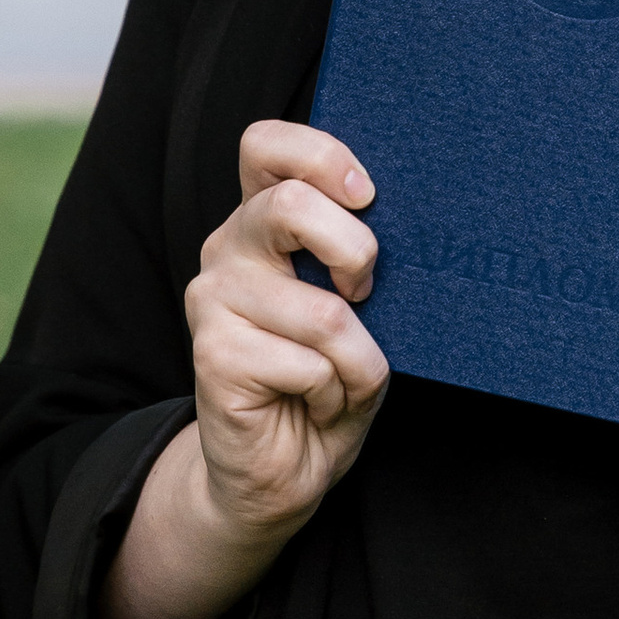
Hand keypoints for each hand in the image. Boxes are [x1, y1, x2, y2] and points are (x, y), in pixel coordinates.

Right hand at [100, 121, 387, 618]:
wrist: (286, 472)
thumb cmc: (331, 383)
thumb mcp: (363, 311)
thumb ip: (362, 260)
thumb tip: (406, 222)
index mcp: (264, 223)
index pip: (267, 146)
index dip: (321, 155)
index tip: (366, 196)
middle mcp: (229, 249)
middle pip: (291, 206)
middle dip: (357, 254)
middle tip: (368, 297)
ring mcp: (213, 300)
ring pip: (324, 312)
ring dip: (359, 362)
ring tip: (340, 382)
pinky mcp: (213, 354)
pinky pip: (311, 364)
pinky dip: (336, 394)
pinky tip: (314, 406)